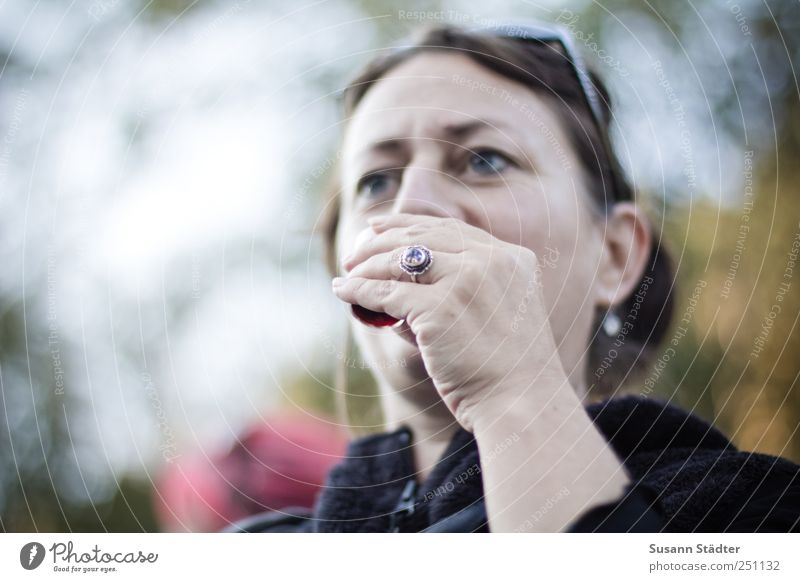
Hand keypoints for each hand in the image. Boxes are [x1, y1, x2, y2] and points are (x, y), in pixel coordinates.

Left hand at [333, 213, 568, 431]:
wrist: (523, 403)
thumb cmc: (508, 370)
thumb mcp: (498, 313)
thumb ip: (461, 290)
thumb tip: (398, 283)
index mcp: (512, 258)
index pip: (451, 229)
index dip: (409, 224)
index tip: (381, 226)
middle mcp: (491, 260)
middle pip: (422, 236)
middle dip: (381, 240)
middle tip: (355, 251)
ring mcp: (466, 281)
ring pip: (400, 260)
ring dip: (366, 264)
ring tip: (347, 272)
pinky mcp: (440, 307)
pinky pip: (386, 292)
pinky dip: (359, 290)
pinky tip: (343, 290)